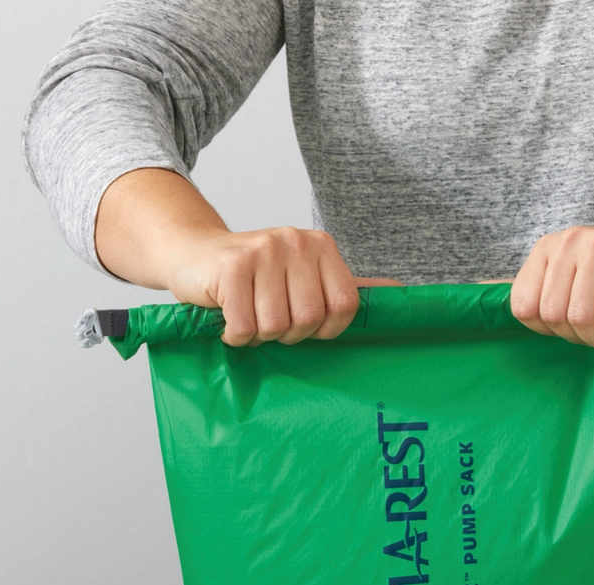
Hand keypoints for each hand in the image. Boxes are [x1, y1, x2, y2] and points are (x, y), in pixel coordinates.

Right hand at [165, 226, 398, 346]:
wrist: (194, 255)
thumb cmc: (252, 277)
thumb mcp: (304, 275)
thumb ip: (346, 286)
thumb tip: (399, 294)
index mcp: (321, 245)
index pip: (344, 306)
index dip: (322, 329)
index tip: (301, 322)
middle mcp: (295, 241)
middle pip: (308, 319)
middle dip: (286, 333)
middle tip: (266, 318)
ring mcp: (263, 251)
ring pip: (275, 326)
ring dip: (257, 334)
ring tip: (246, 314)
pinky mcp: (232, 267)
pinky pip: (244, 326)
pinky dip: (234, 334)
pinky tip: (228, 316)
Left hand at [498, 189, 593, 349]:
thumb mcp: (576, 277)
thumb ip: (541, 291)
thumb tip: (482, 296)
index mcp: (548, 249)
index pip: (522, 307)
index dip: (546, 329)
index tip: (570, 326)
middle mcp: (570, 243)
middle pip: (553, 317)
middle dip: (577, 337)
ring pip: (581, 320)